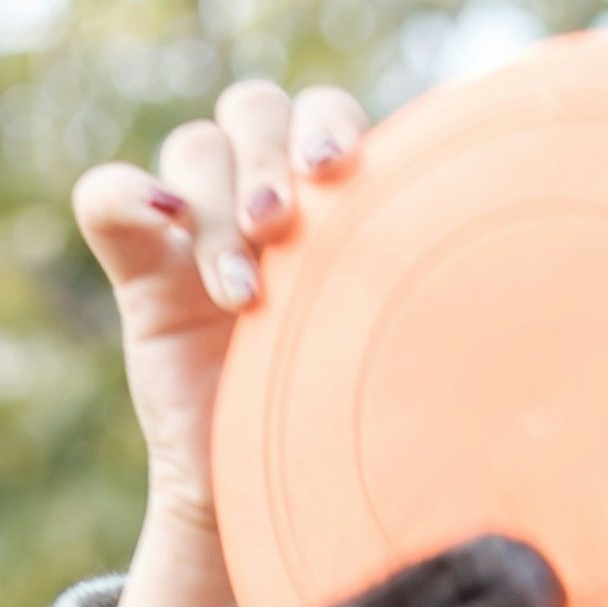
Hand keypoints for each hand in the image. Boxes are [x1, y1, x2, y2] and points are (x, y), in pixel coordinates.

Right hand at [70, 77, 365, 606]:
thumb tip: (500, 271)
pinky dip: (124, 194)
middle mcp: (258, 196)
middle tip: (278, 224)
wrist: (254, 493)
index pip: (316, 114)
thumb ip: (407, 300)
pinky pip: (106, 196)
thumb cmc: (332, 421)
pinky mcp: (140, 271)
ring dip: (214, 202)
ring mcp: (194, 229)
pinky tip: (158, 223)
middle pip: (253, 111)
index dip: (324, 125)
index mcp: (326, 200)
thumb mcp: (378, 358)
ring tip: (240, 291)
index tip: (339, 172)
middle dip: (267, 157)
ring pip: (193, 148)